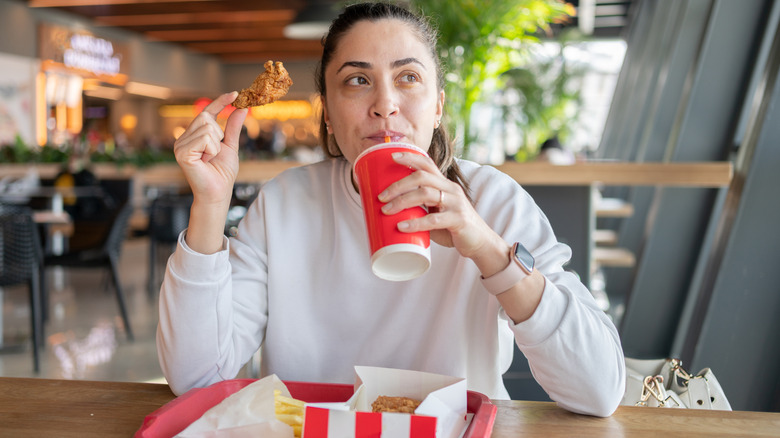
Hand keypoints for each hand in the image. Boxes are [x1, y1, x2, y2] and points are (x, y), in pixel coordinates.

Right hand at [173, 92, 247, 204]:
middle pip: (206, 117)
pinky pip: (205, 138)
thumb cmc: (222, 173)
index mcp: (193, 136)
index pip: (206, 113)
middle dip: (219, 135)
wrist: (218, 193)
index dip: (220, 102)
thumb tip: (241, 108)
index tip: (235, 93)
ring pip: (207, 127)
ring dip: (216, 145)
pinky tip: (206, 161)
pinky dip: (212, 150)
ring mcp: (180, 145)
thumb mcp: (230, 146)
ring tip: (210, 159)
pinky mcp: (181, 152)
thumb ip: (233, 127)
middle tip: (214, 153)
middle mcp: (183, 138)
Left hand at [377, 152, 500, 259]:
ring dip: (402, 201)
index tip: (391, 156)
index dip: (410, 157)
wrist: (481, 243)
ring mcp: (456, 204)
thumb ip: (420, 209)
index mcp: (445, 185)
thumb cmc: (454, 228)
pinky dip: (415, 223)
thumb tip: (391, 211)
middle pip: (422, 177)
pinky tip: (402, 226)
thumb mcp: (436, 213)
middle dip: (398, 185)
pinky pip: (434, 219)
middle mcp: (451, 190)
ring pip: (425, 194)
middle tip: (381, 196)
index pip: (427, 163)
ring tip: (386, 210)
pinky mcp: (459, 220)